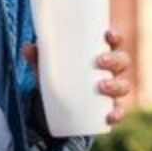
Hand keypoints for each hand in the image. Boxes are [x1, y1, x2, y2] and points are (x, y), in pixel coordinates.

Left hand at [21, 28, 135, 125]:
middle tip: (100, 62)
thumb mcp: (49, 67)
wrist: (60, 108)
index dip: (116, 37)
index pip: (114, 42)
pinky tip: (109, 116)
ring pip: (124, 85)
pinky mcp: (109, 109)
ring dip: (116, 85)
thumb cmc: (61, 77)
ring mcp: (112, 90)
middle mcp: (112, 71)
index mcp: (101, 55)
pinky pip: (118, 111)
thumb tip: (27, 47)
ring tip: (101, 86)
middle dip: (115, 60)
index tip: (107, 34)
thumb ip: (39, 58)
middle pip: (123, 61)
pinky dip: (116, 114)